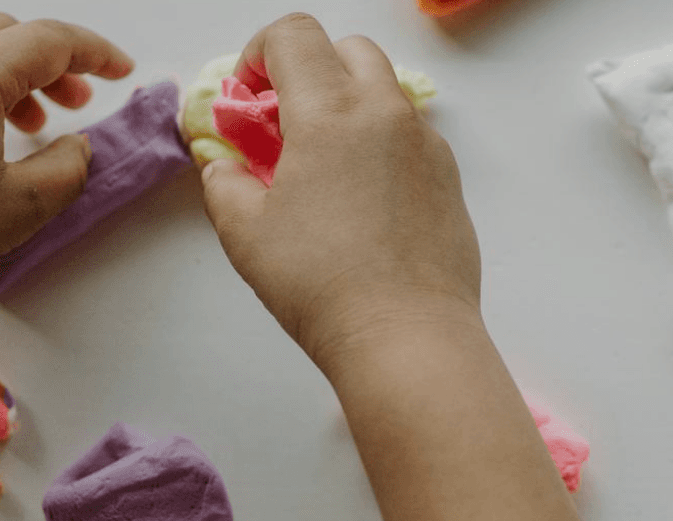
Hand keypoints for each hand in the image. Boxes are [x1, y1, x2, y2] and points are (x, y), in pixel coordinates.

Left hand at [0, 13, 132, 309]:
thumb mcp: (23, 205)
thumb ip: (68, 164)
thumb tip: (76, 145)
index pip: (50, 40)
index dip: (95, 52)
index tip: (121, 70)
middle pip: (4, 33)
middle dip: (49, 62)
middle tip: (75, 101)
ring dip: (3, 74)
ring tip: (24, 123)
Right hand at [200, 14, 476, 369]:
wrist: (405, 334)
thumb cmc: (322, 285)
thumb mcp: (244, 232)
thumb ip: (224, 182)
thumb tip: (224, 167)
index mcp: (331, 111)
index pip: (294, 35)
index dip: (259, 53)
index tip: (247, 96)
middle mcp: (386, 113)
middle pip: (347, 49)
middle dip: (309, 69)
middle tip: (282, 122)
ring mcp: (425, 143)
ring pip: (384, 90)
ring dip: (347, 104)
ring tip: (320, 164)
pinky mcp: (448, 176)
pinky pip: (410, 135)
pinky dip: (380, 142)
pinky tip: (359, 197)